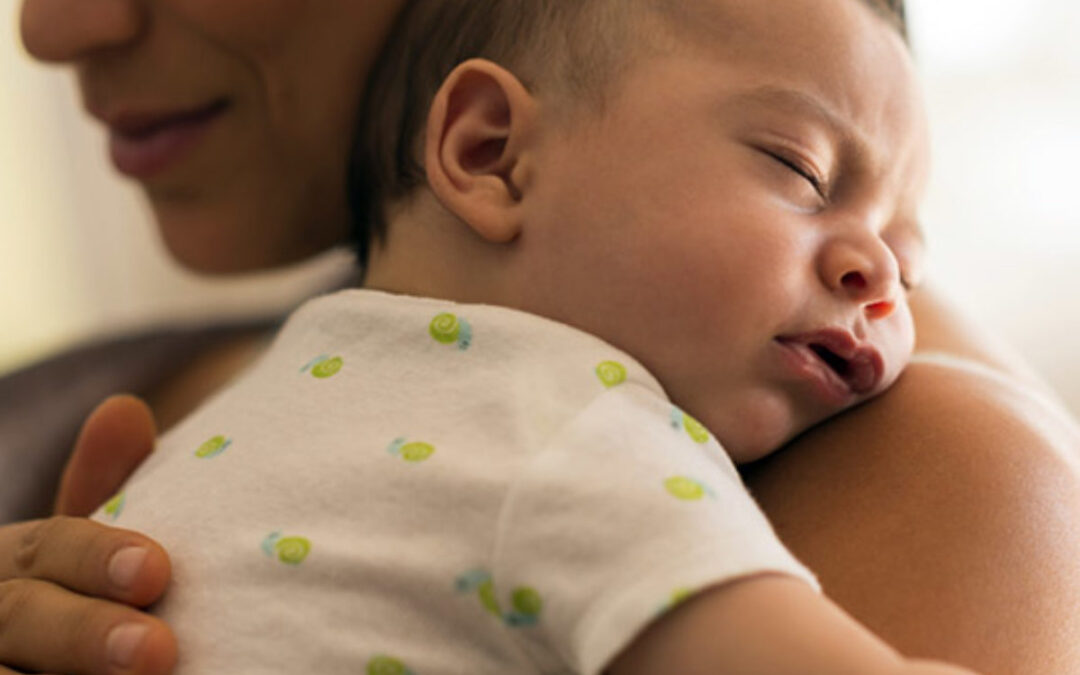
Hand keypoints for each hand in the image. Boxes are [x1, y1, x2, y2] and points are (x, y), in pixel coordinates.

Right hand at [0, 396, 176, 673]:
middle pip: (17, 616)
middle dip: (83, 633)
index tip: (155, 571)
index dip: (95, 558)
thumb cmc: (86, 610)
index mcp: (11, 564)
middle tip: (157, 651)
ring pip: (1, 673)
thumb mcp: (93, 556)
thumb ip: (105, 489)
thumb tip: (123, 408)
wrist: (62, 661)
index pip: (43, 550)